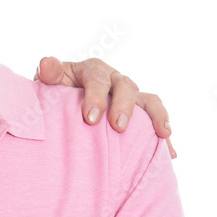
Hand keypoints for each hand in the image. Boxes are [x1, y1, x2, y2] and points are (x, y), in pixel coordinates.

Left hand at [36, 56, 174, 157]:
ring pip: (148, 100)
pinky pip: (156, 119)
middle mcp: (114, 80)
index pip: (97, 78)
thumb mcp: (49, 83)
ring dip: (157, 115)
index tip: (90, 119)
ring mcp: (128, 96)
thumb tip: (46, 63)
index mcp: (92, 70)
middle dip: (124, 106)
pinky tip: (170, 154)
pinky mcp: (138, 112)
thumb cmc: (55, 94)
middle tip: (118, 127)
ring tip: (163, 133)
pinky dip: (163, 136)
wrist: (60, 104)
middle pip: (126, 86)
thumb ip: (49, 74)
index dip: (96, 96)